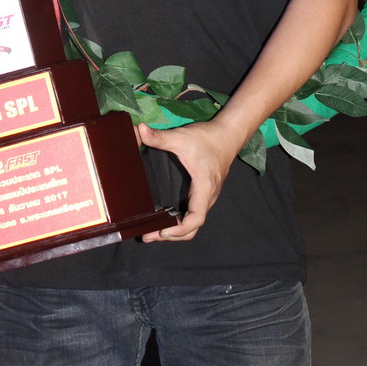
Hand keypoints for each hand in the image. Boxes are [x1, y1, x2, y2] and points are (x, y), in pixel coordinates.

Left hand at [138, 120, 239, 242]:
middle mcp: (208, 197)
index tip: (161, 231)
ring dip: (175, 229)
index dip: (179, 230)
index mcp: (204, 188)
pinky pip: (193, 213)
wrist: (227, 134)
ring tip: (153, 230)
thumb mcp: (181, 136)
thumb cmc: (207, 138)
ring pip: (193, 221)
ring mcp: (207, 196)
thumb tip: (139, 129)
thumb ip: (160, 137)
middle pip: (193, 227)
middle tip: (148, 235)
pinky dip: (180, 220)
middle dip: (171, 235)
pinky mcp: (205, 192)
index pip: (195, 219)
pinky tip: (165, 217)